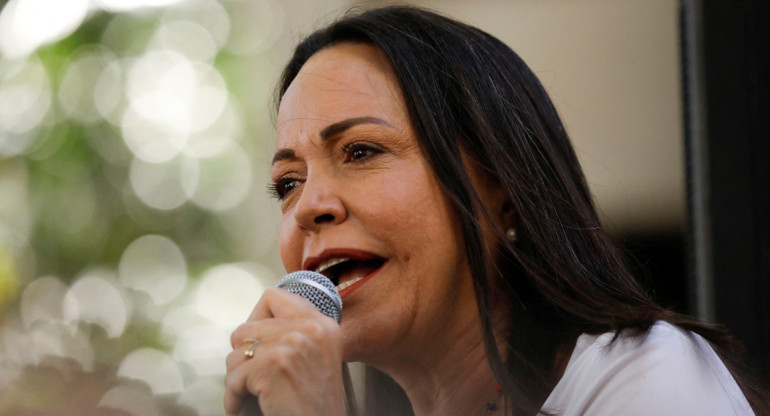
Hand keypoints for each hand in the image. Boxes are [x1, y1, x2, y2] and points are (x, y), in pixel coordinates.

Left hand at [224, 288, 345, 415]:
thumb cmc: (316, 405)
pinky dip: (233, 397)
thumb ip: (295, 333)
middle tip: (253, 376)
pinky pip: (233, 378)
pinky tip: (243, 406)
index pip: (274, 297)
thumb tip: (251, 328)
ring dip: (238, 377)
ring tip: (253, 392)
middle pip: (247, 327)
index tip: (257, 341)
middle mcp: (310, 329)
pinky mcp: (273, 366)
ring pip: (236, 352)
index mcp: (322, 323)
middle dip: (244, 355)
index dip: (256, 318)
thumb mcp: (317, 356)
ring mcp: (292, 345)